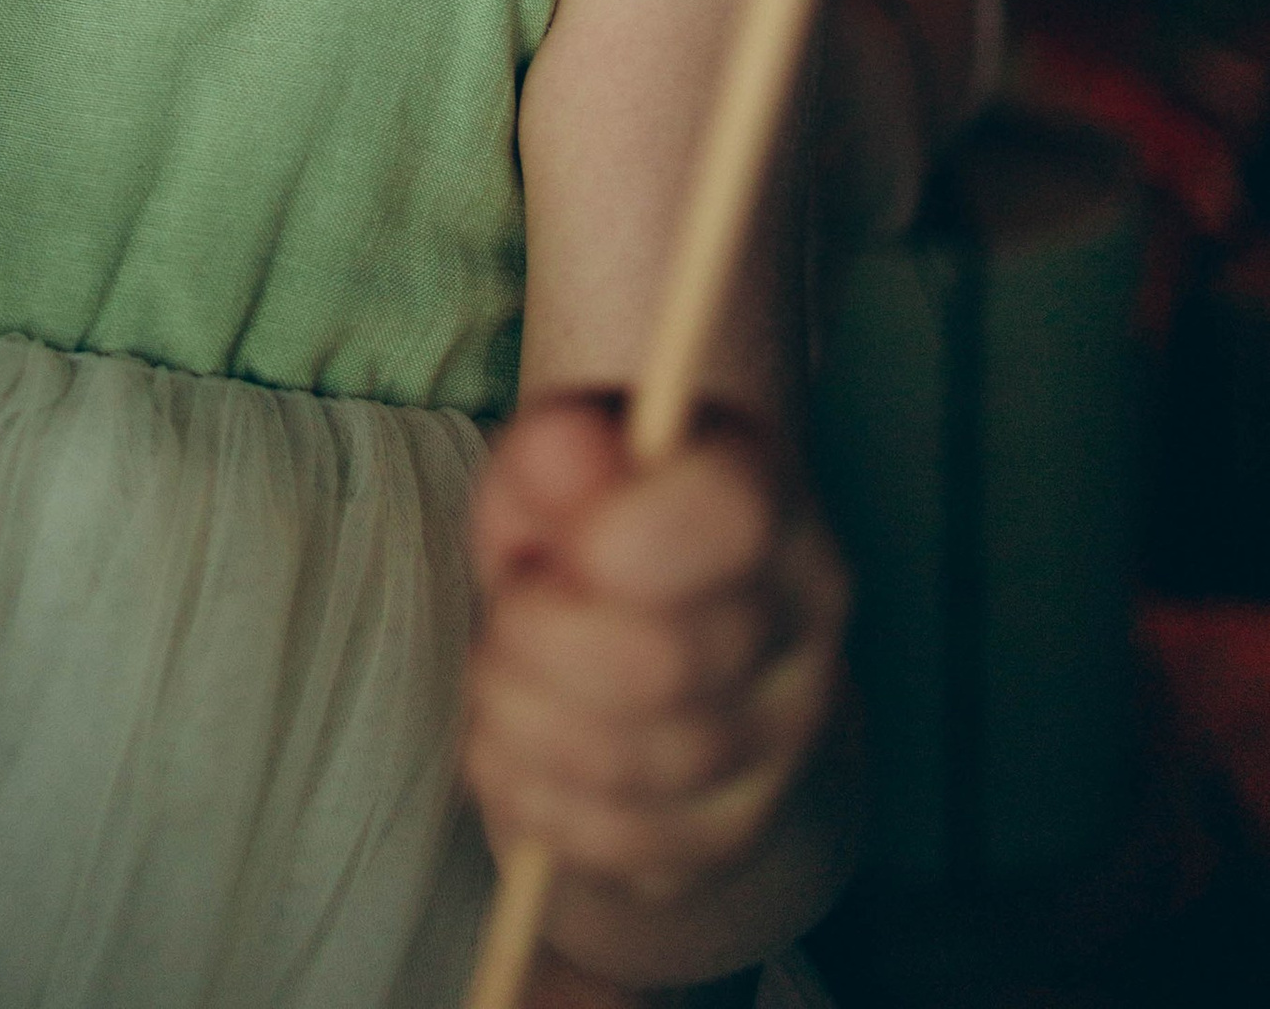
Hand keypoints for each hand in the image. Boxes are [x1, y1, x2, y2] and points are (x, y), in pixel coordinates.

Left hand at [462, 393, 847, 912]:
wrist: (646, 632)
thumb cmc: (588, 527)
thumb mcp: (554, 464)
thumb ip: (553, 453)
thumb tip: (563, 450)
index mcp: (768, 504)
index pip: (731, 518)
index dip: (627, 535)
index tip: (563, 546)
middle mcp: (799, 628)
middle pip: (666, 663)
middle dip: (540, 641)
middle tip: (507, 611)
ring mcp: (778, 743)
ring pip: (639, 766)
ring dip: (525, 721)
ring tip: (498, 672)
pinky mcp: (731, 832)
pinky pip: (626, 848)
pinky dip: (536, 799)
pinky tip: (510, 748)